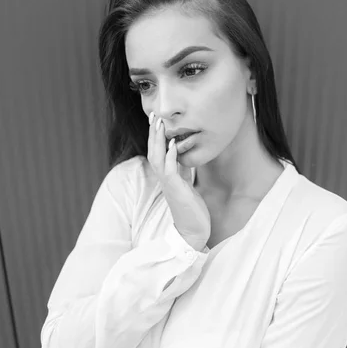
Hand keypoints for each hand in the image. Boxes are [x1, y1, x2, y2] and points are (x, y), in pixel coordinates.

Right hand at [147, 113, 210, 251]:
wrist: (193, 232)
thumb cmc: (191, 210)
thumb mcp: (187, 185)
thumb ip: (182, 171)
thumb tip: (182, 156)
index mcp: (167, 178)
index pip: (156, 153)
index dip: (155, 137)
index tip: (156, 120)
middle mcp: (164, 180)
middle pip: (152, 152)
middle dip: (153, 133)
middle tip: (153, 115)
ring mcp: (168, 185)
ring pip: (157, 159)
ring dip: (157, 141)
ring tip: (159, 124)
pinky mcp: (176, 191)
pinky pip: (170, 171)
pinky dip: (170, 156)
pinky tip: (172, 144)